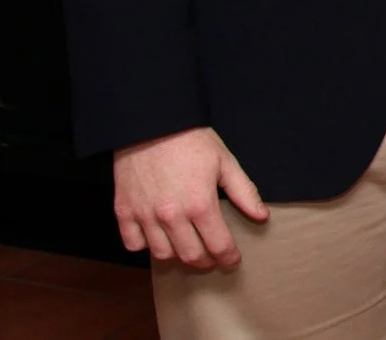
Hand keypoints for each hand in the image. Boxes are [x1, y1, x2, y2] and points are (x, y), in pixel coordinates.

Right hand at [113, 127, 267, 269]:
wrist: (150, 123)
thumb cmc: (191, 140)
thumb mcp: (225, 162)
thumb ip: (244, 192)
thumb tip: (261, 216)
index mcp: (200, 204)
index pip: (218, 245)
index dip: (228, 257)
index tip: (232, 260)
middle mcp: (171, 216)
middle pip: (191, 255)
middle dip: (206, 261)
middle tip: (213, 257)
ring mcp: (145, 216)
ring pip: (162, 254)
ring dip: (177, 255)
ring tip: (187, 246)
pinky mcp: (124, 211)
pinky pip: (133, 244)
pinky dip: (145, 245)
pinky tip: (157, 236)